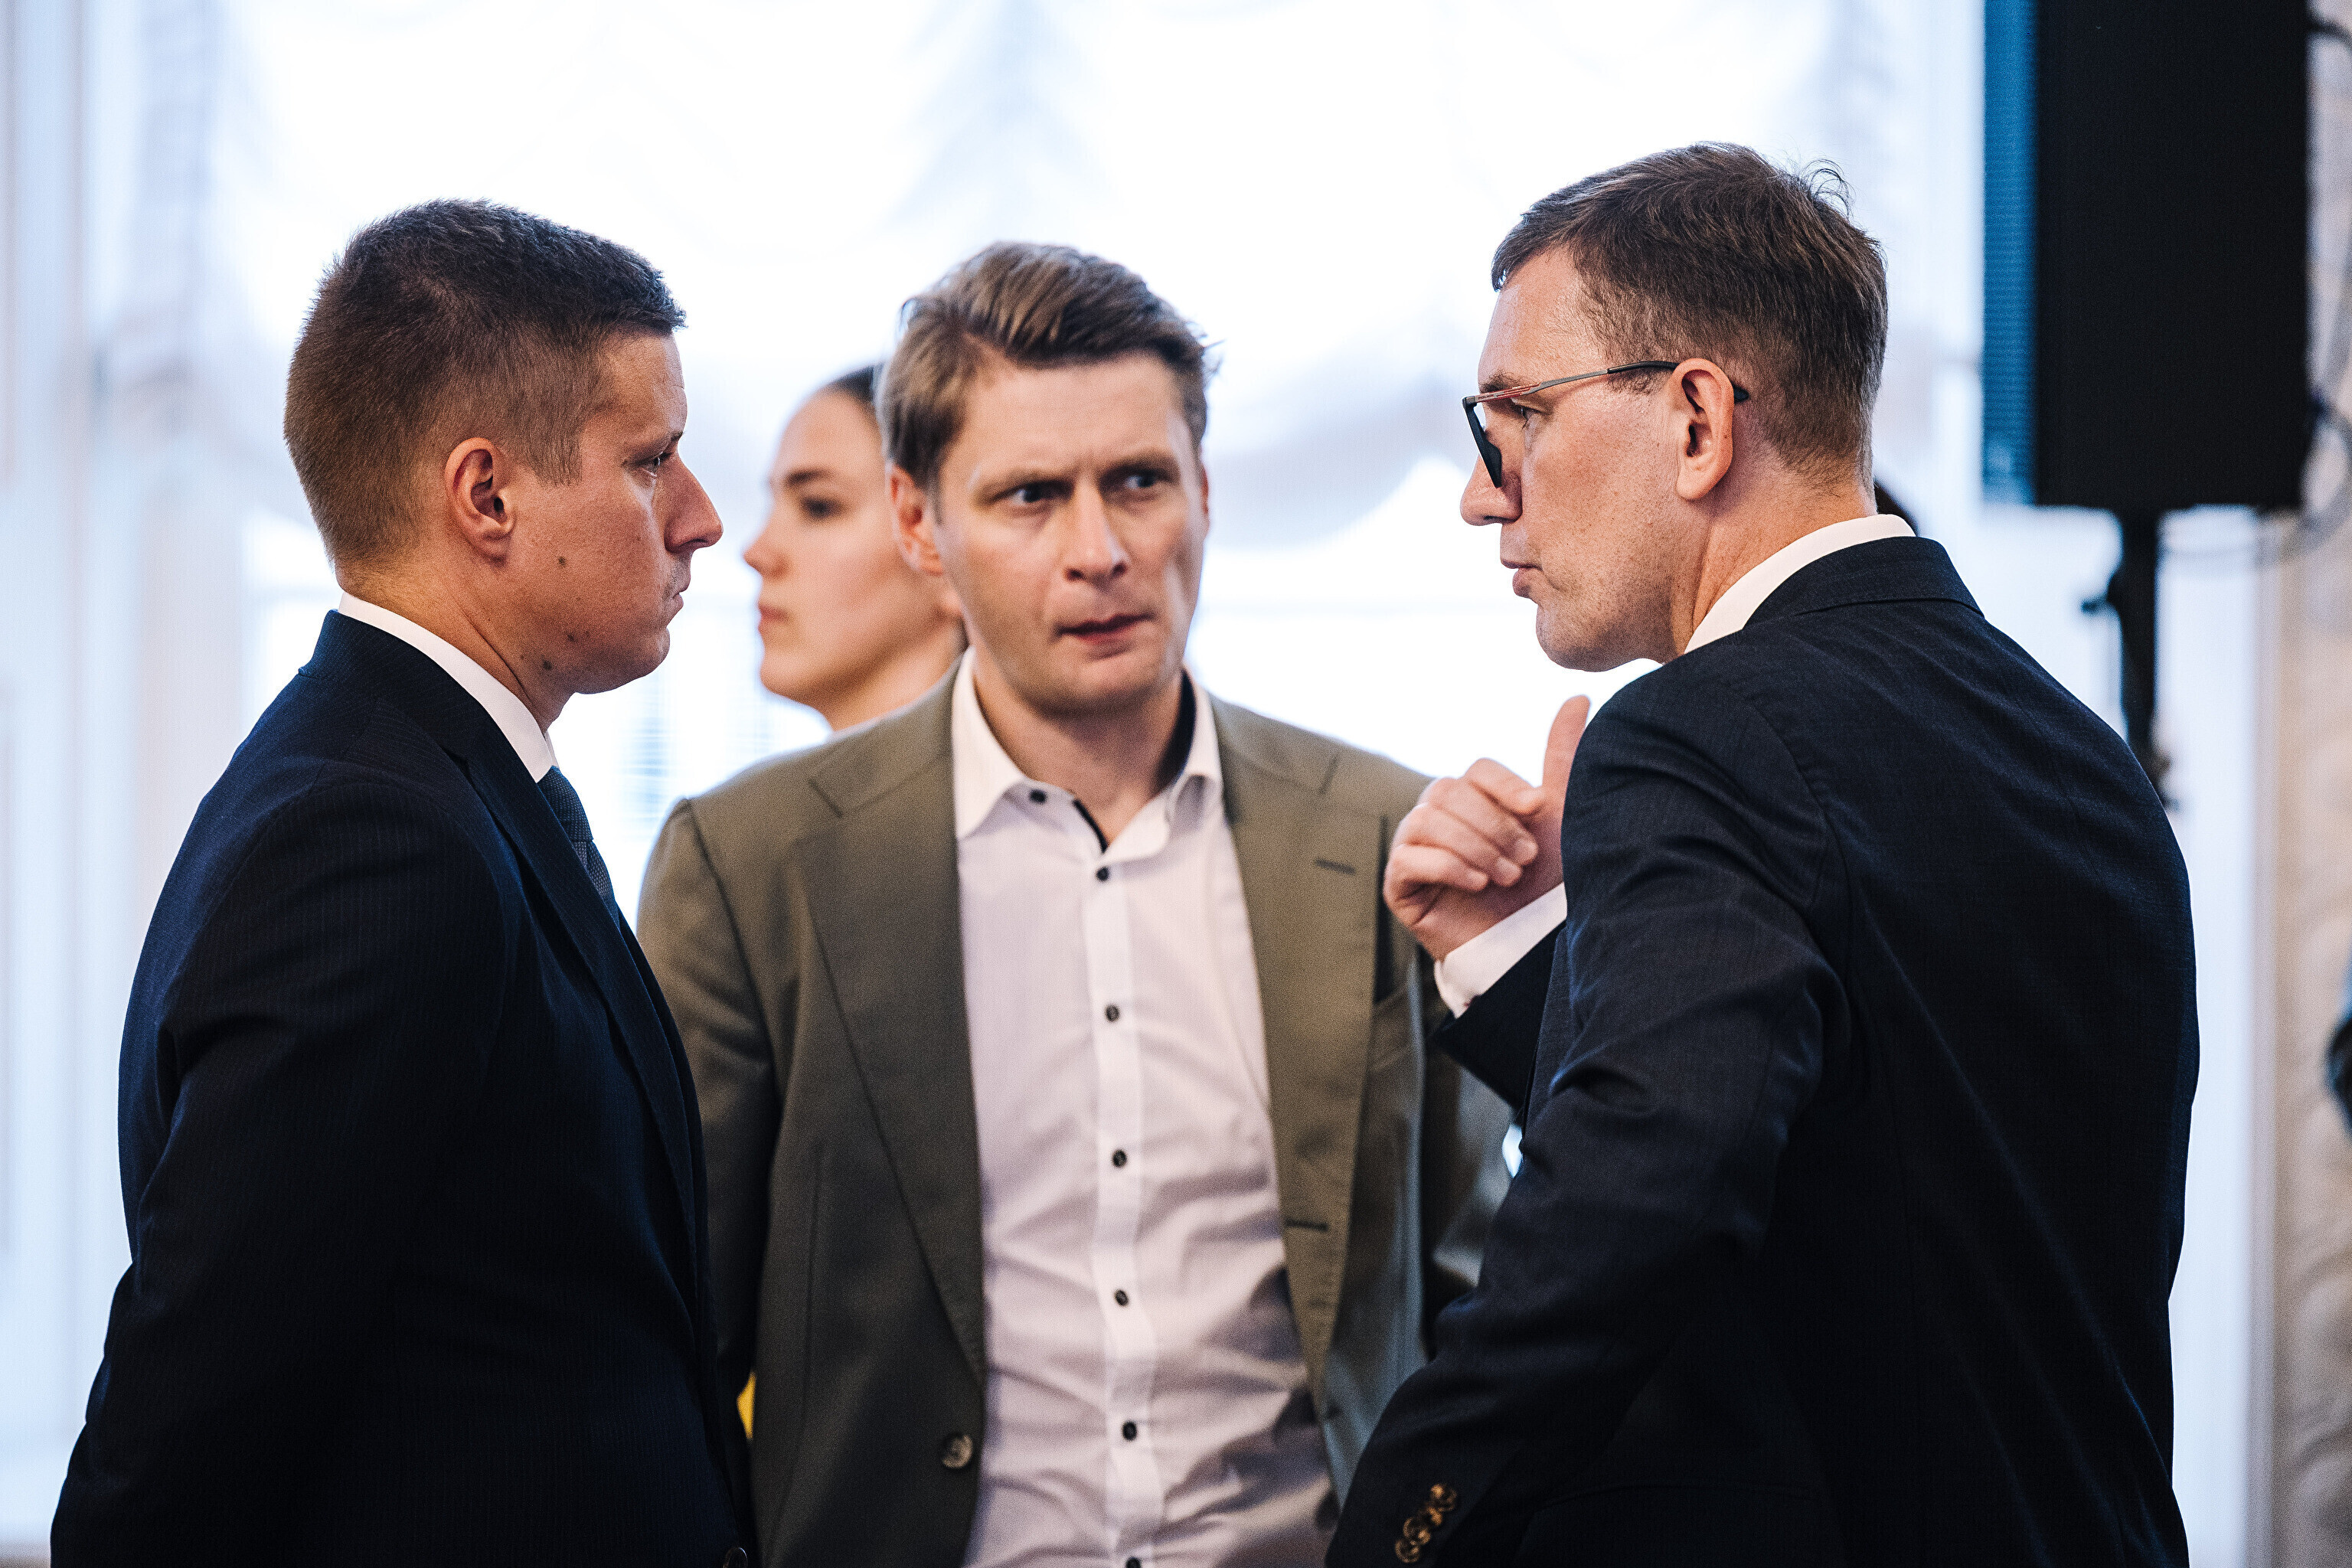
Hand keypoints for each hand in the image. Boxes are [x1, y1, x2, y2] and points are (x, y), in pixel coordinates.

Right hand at [1384, 695, 1587, 960]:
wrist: (1530, 947)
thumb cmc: (1544, 884)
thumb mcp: (1560, 817)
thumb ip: (1562, 757)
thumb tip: (1578, 697)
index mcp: (1474, 799)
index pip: (1476, 770)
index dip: (1505, 786)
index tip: (1537, 808)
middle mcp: (1440, 817)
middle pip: (1448, 791)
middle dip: (1491, 824)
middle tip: (1524, 859)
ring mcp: (1415, 848)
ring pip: (1427, 821)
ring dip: (1474, 847)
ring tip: (1505, 877)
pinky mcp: (1400, 885)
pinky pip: (1407, 858)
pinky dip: (1446, 866)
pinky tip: (1477, 883)